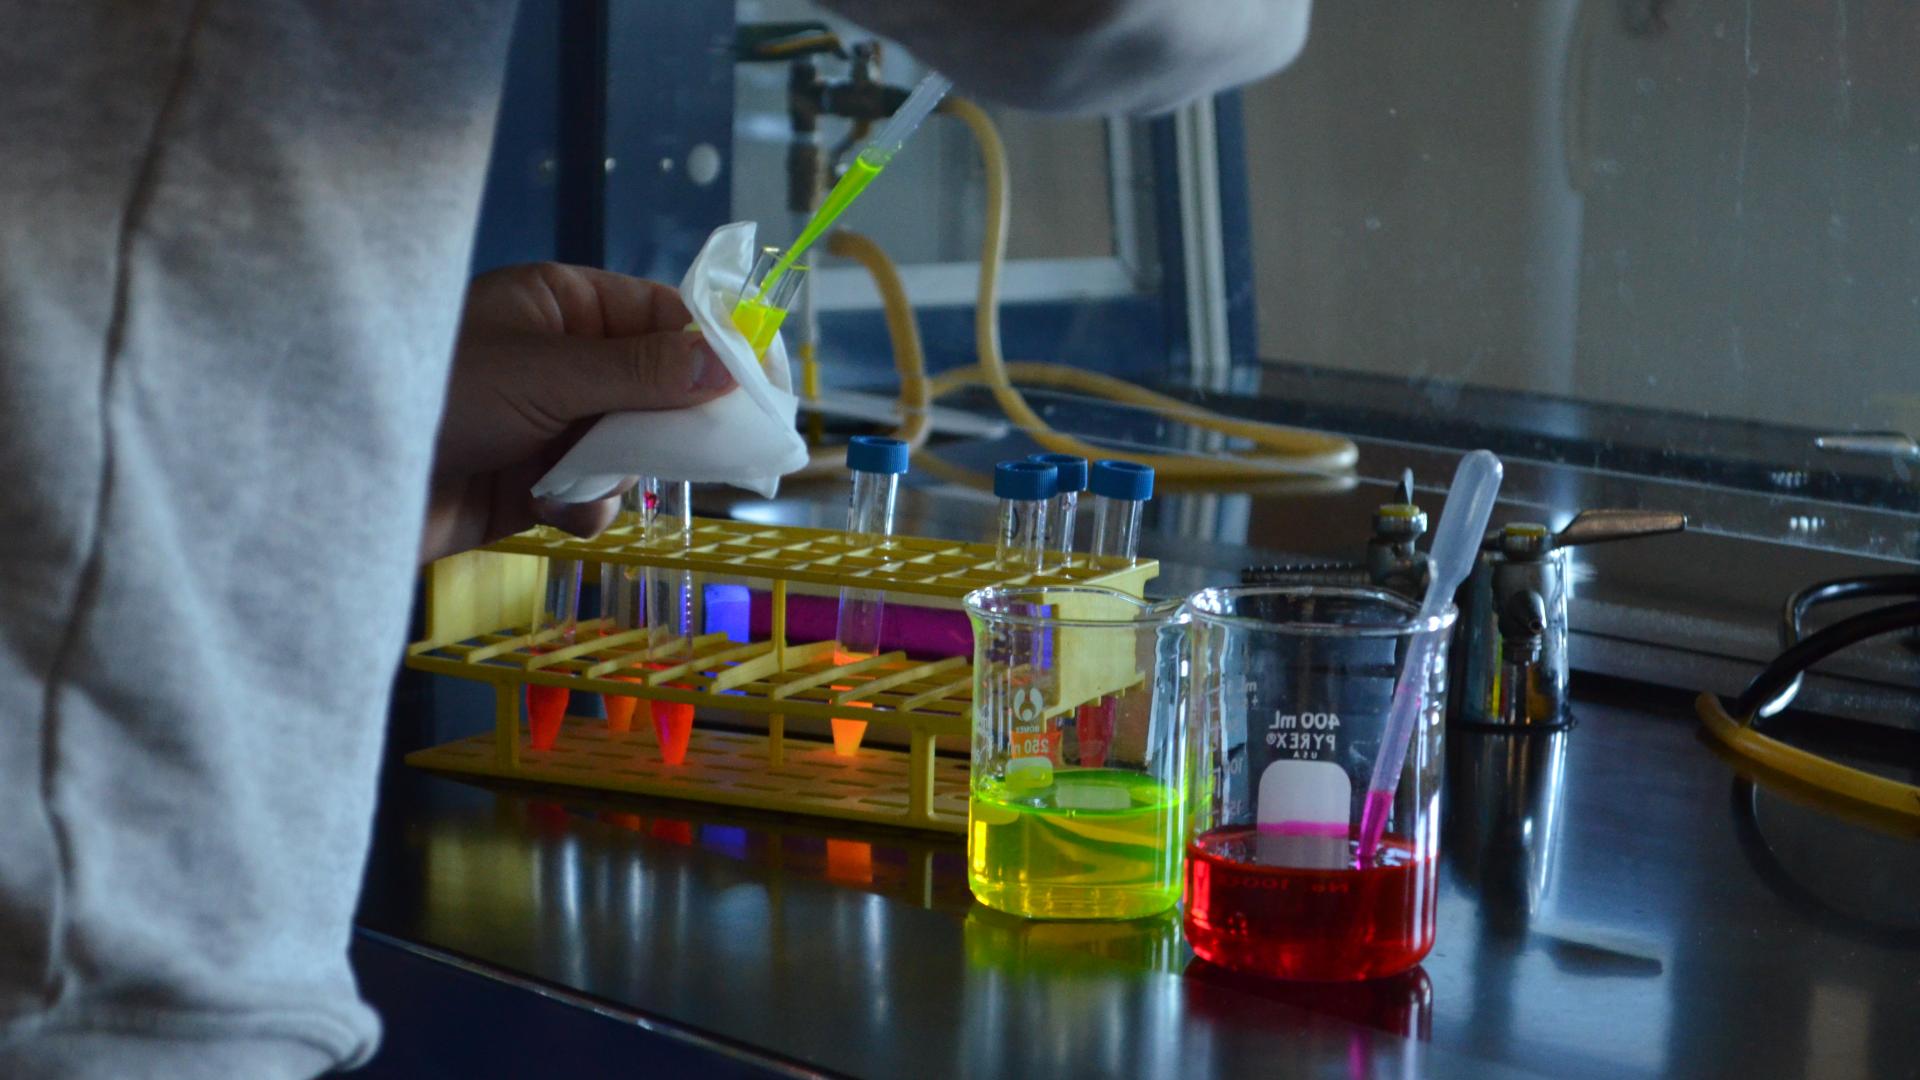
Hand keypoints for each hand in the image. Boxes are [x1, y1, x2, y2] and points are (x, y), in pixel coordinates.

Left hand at [421, 262, 735, 561]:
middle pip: (659, 387)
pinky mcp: (533, 481)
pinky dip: (583, 505)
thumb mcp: (546, 376)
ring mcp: (549, 421)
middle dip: (670, 424)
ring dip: (617, 473)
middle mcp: (562, 359)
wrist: (343, 486)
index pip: (663, 316)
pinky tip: (545, 510)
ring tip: (574, 482)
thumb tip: (726, 362)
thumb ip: (639, 372)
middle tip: (701, 453)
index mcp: (562, 305)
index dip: (713, 351)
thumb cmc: (438, 397)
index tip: (759, 389)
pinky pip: (596, 493)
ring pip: (634, 447)